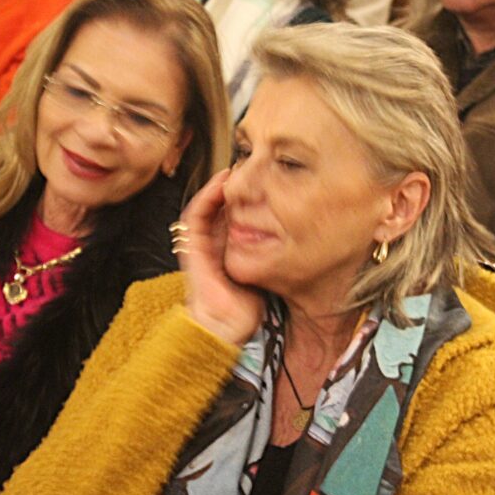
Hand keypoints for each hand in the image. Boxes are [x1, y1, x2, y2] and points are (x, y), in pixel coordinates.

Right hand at [177, 169, 263, 345]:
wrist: (226, 326)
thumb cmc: (246, 307)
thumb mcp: (265, 272)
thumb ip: (273, 256)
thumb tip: (302, 238)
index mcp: (228, 249)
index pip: (234, 214)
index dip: (245, 197)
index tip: (263, 181)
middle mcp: (213, 244)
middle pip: (220, 206)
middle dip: (234, 188)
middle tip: (248, 168)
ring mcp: (201, 244)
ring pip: (207, 205)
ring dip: (218, 187)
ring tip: (234, 170)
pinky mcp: (192, 246)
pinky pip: (195, 215)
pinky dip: (206, 197)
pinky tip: (220, 185)